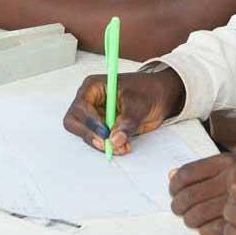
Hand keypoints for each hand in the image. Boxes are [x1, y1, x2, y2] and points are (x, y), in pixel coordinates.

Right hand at [61, 68, 184, 154]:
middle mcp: (90, 102)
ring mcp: (96, 116)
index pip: (80, 106)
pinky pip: (100, 141)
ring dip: (102, 144)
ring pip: (87, 135)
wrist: (160, 97)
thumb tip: (115, 140)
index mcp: (93, 87)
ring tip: (122, 146)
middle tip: (106, 144)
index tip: (104, 132)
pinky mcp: (104, 128)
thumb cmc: (147, 90)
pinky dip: (110, 146)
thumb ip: (126, 122)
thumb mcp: (138, 104)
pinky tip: (124, 146)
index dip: (89, 121)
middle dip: (90, 135)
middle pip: (75, 122)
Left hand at [167, 151, 235, 234]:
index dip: (175, 185)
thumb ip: (201, 169)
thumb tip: (171, 174)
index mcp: (226, 162)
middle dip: (179, 205)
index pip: (188, 174)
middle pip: (190, 195)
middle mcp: (231, 178)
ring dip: (190, 219)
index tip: (174, 190)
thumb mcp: (231, 165)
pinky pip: (214, 228)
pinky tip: (205, 228)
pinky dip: (206, 230)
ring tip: (191, 218)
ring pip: (198, 214)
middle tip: (178, 208)